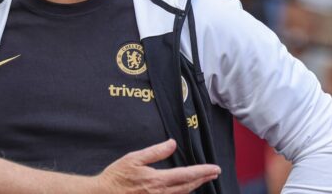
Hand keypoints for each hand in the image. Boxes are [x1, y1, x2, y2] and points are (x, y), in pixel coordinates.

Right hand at [94, 139, 220, 193]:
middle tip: (214, 172)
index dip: (203, 171)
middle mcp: (161, 193)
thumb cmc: (116, 177)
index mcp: (157, 180)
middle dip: (203, 179)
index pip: (186, 175)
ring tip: (203, 179)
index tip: (215, 168)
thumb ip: (155, 151)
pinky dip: (183, 193)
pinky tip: (184, 189)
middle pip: (188, 186)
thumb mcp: (134, 158)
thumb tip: (172, 144)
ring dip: (195, 186)